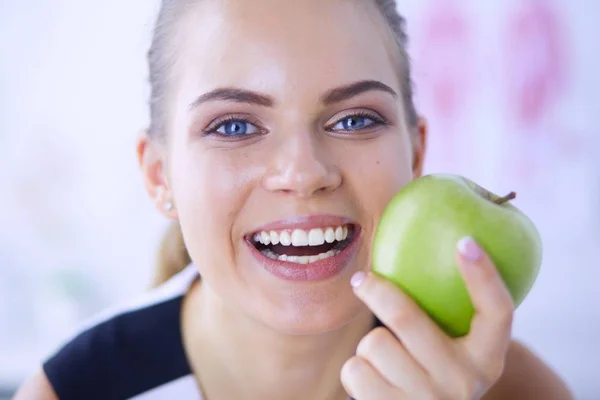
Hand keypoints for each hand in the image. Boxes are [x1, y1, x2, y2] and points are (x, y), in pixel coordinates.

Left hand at [341, 236, 514, 399]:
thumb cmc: (433, 376)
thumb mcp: (454, 355)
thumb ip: (443, 318)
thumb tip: (411, 244)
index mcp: (486, 359)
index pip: (497, 312)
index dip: (484, 275)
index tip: (465, 240)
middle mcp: (464, 382)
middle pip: (406, 318)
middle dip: (376, 290)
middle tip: (362, 279)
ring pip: (374, 343)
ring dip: (369, 346)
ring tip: (386, 361)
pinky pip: (354, 370)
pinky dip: (357, 370)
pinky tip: (374, 383)